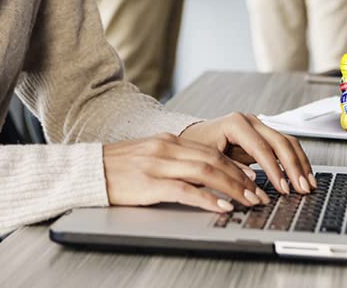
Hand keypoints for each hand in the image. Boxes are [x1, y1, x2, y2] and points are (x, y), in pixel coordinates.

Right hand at [103, 132, 270, 212]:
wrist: (88, 171)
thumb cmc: (117, 168)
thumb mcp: (148, 156)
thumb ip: (172, 160)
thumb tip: (200, 174)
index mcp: (168, 141)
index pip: (210, 151)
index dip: (234, 164)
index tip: (252, 178)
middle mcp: (167, 148)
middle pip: (213, 160)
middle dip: (240, 178)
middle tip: (258, 193)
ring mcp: (158, 164)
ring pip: (205, 172)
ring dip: (232, 188)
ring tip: (248, 201)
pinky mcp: (149, 184)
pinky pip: (185, 190)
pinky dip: (207, 198)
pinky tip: (221, 206)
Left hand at [179, 112, 314, 196]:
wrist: (192, 137)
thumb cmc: (197, 148)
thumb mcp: (208, 160)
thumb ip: (231, 169)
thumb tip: (254, 182)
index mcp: (236, 123)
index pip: (261, 147)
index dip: (275, 169)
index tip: (284, 188)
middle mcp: (250, 121)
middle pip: (280, 141)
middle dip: (293, 166)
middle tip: (301, 188)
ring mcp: (258, 126)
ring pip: (287, 141)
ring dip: (299, 163)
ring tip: (308, 184)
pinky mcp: (263, 135)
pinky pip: (284, 146)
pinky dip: (295, 160)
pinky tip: (302, 176)